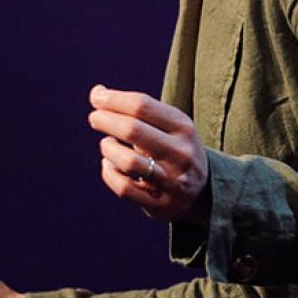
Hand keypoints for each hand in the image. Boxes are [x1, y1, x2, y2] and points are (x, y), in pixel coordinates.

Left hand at [88, 84, 210, 223]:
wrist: (203, 192)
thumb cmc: (174, 148)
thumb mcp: (169, 125)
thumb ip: (138, 109)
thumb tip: (97, 93)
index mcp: (183, 127)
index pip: (142, 106)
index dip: (113, 99)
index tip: (96, 97)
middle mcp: (180, 153)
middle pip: (133, 130)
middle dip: (106, 120)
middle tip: (94, 118)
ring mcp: (172, 181)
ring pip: (128, 161)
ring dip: (108, 148)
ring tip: (107, 144)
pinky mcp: (160, 205)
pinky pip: (124, 188)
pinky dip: (109, 173)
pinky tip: (109, 164)